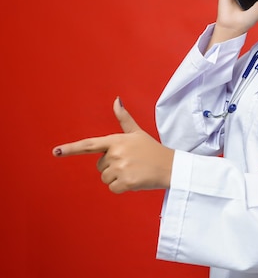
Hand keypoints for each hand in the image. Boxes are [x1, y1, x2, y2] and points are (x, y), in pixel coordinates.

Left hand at [52, 97, 173, 193]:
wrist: (171, 166)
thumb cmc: (153, 150)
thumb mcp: (137, 133)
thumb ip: (124, 118)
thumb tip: (116, 100)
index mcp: (116, 140)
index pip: (89, 145)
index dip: (71, 149)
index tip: (56, 152)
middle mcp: (116, 153)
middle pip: (100, 166)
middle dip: (113, 167)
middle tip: (131, 163)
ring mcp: (121, 168)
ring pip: (106, 178)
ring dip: (118, 178)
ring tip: (134, 171)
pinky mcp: (126, 182)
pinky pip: (113, 188)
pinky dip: (123, 187)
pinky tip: (135, 180)